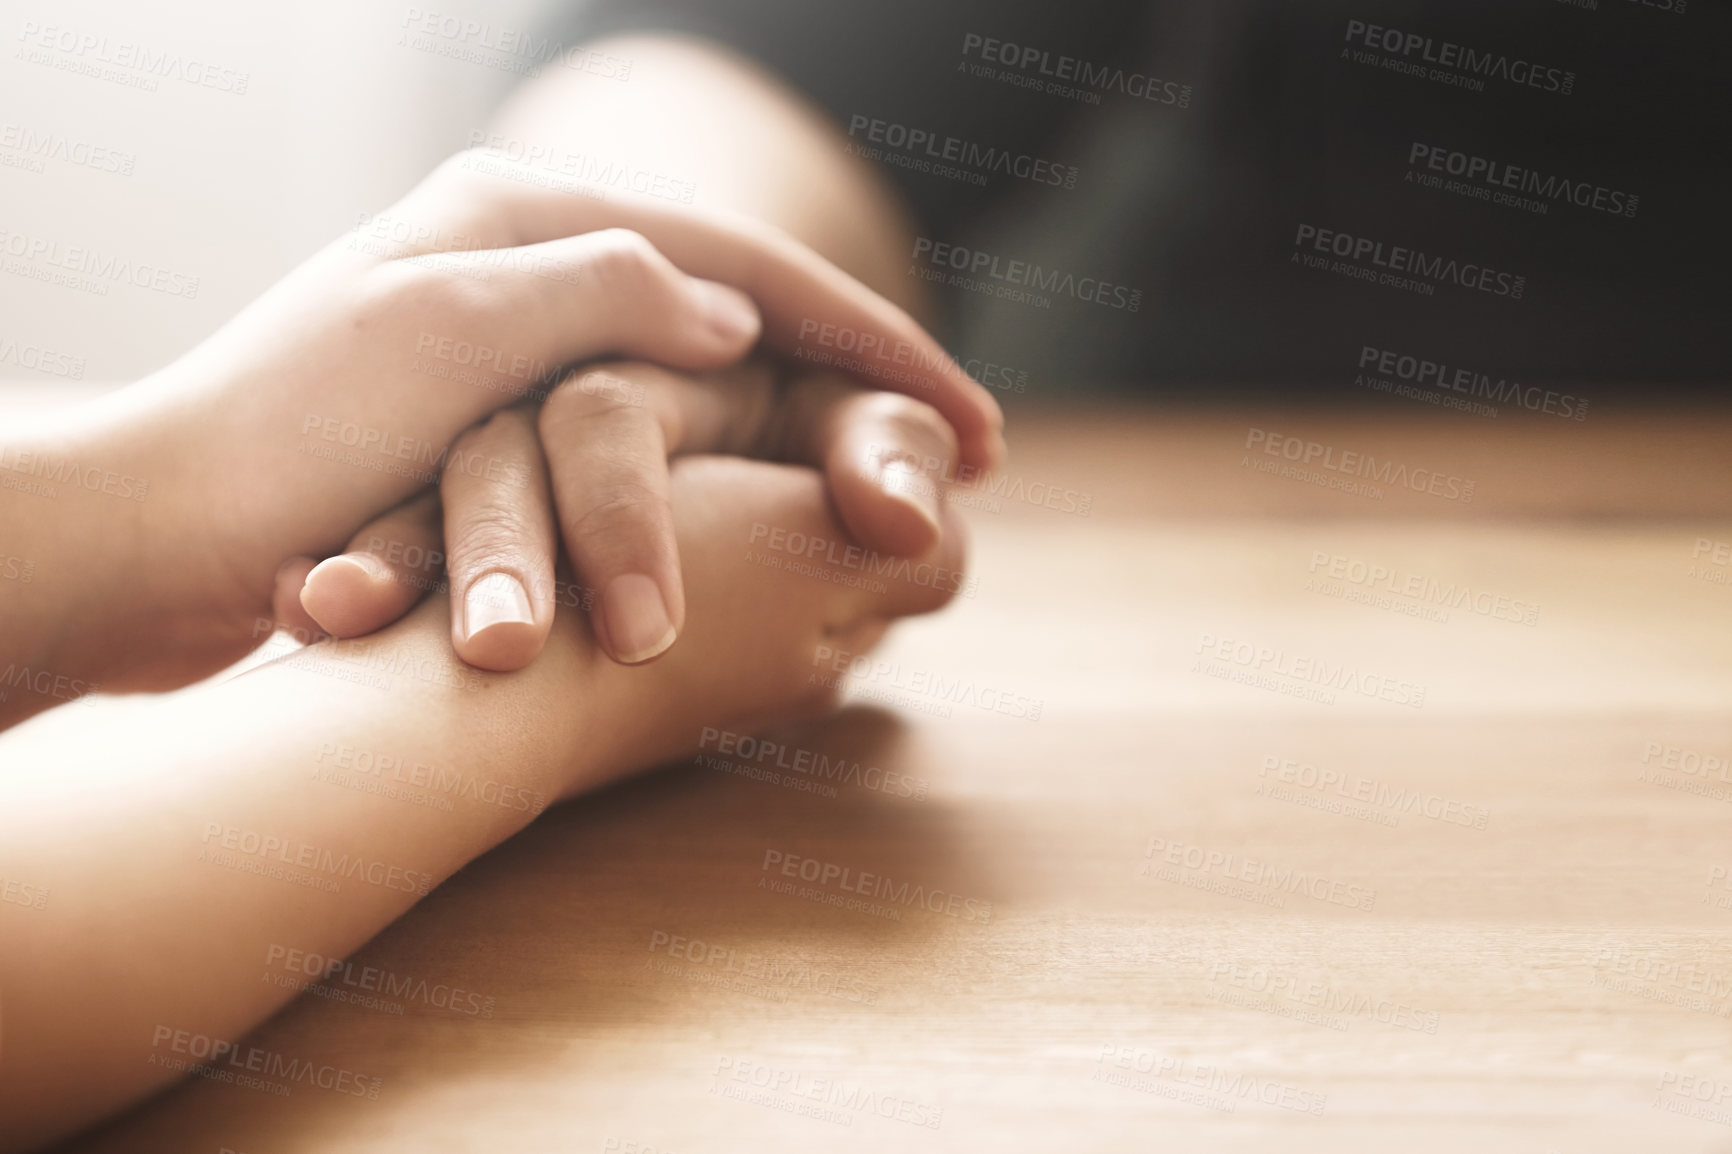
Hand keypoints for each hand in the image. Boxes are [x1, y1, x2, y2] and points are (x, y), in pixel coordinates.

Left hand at [3, 150, 1000, 704]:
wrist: (152, 536)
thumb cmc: (293, 432)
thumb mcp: (458, 327)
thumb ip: (605, 292)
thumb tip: (725, 313)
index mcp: (531, 220)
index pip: (748, 268)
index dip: (876, 348)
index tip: (975, 429)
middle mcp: (531, 271)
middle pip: (743, 317)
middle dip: (858, 390)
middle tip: (958, 464)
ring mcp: (514, 353)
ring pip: (701, 388)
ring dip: (796, 445)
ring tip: (888, 500)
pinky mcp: (491, 433)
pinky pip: (648, 444)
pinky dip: (724, 481)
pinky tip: (772, 514)